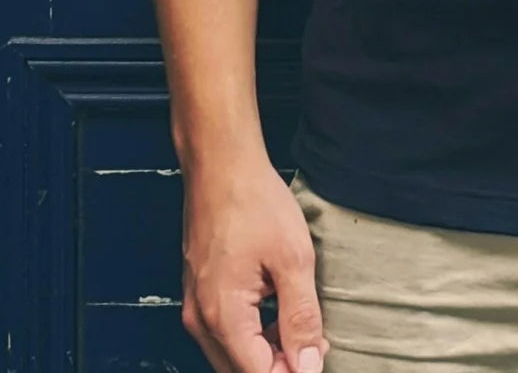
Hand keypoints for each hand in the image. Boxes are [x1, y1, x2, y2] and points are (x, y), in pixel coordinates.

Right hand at [180, 147, 330, 371]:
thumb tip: (309, 365)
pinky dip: (253, 334)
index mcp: (222, 316)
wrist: (222, 165)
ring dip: (267, 353)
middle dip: (280, 366)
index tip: (321, 356)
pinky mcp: (199, 292)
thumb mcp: (293, 258)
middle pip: (241, 370)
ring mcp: (196, 306)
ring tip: (304, 330)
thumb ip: (301, 317)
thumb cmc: (255, 203)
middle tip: (317, 346)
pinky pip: (224, 332)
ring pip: (231, 355)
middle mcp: (200, 320)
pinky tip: (280, 315)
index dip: (293, 371)